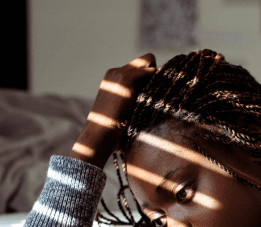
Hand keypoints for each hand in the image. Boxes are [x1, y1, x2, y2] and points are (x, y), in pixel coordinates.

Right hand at [69, 53, 156, 169]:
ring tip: (157, 96)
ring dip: (157, 77)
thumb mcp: (122, 112)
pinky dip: (157, 80)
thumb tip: (149, 104)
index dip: (149, 77)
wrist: (100, 133)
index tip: (154, 93)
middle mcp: (115, 71)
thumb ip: (132, 102)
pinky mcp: (126, 79)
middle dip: (155, 73)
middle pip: (145, 60)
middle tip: (159, 92)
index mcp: (112, 78)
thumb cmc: (111, 132)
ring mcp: (120, 73)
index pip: (138, 67)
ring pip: (149, 62)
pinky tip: (157, 96)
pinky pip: (151, 71)